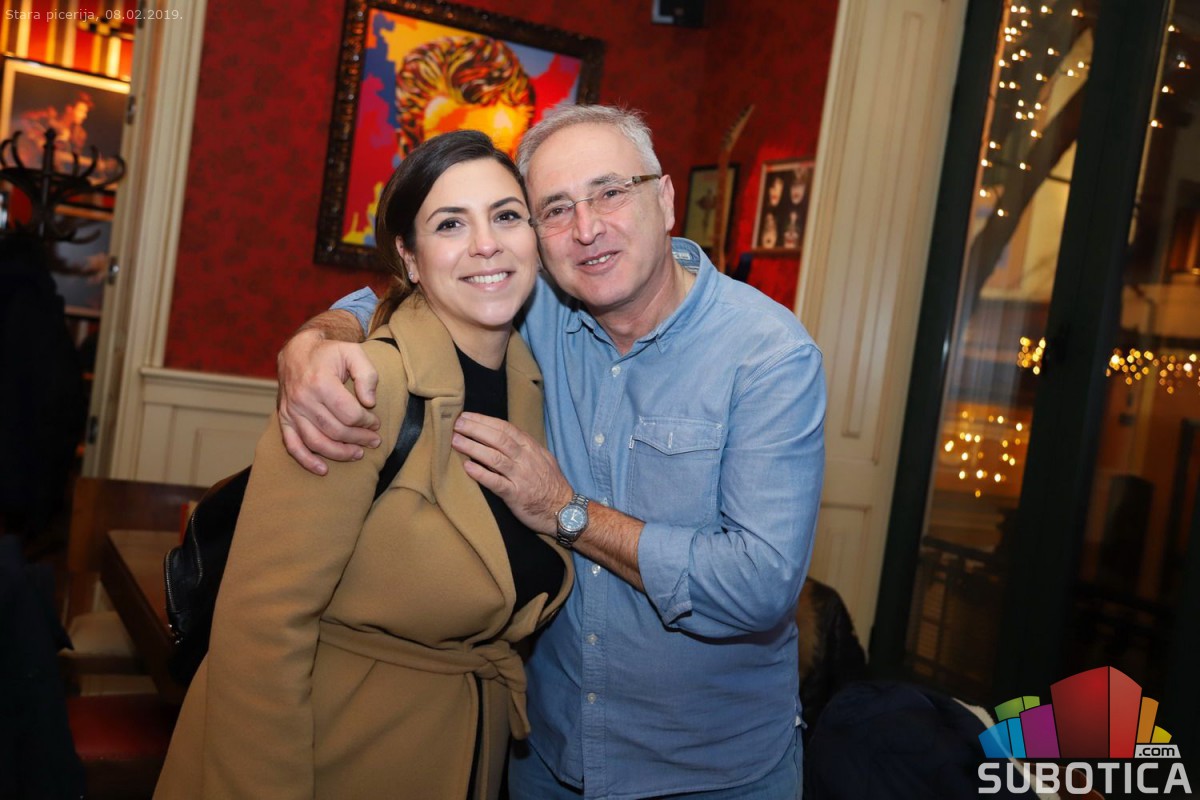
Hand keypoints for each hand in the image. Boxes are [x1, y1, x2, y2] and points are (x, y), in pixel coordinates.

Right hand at [276, 328, 381, 474]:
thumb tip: (370, 402)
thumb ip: (367, 375)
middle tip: (373, 441)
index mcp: (320, 382)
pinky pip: (292, 445)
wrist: (297, 351)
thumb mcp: (353, 353)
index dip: (367, 422)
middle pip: (335, 430)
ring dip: (339, 453)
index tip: (376, 423)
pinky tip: (323, 469)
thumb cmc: (329, 353)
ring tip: (358, 454)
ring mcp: (291, 411)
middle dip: (358, 439)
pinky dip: (307, 461)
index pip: (349, 413)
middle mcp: (303, 399)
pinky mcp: (284, 418)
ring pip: (316, 442)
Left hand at [451, 413, 572, 534]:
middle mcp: (526, 459)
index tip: (467, 416)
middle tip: (457, 424)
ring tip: (456, 441)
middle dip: (476, 429)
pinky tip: (467, 467)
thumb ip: (523, 447)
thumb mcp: (542, 458)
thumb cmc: (550, 484)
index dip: (485, 421)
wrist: (565, 510)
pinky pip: (496, 482)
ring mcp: (521, 477)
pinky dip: (481, 474)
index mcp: (531, 448)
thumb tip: (501, 436)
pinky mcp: (516, 495)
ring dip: (473, 447)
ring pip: (495, 458)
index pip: (506, 428)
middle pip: (499, 439)